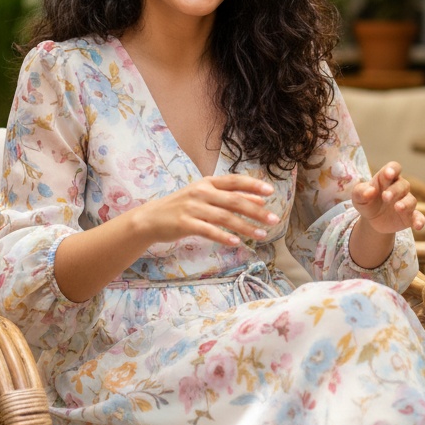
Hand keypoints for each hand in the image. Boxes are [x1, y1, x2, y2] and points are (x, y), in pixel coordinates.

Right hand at [135, 174, 278, 246]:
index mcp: (207, 182)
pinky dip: (223, 237)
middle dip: (256, 210)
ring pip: (224, 217)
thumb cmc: (182, 207)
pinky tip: (236, 242)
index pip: (234, 181)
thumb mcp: (205, 196)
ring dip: (245, 227)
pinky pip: (208, 230)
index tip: (270, 191)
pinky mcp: (185, 223)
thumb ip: (229, 197)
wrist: (151, 219)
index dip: (253, 185)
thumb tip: (259, 200)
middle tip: (273, 219)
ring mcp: (192, 207)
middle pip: (233, 200)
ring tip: (262, 235)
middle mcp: (201, 192)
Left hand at [351, 162, 424, 234]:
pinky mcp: (410, 216)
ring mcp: (405, 202)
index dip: (392, 170)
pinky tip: (418, 226)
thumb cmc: (366, 201)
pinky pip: (418, 217)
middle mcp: (399, 188)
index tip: (388, 174)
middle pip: (403, 185)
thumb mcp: (357, 196)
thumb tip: (369, 191)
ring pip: (411, 200)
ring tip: (397, 208)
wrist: (372, 220)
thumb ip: (360, 191)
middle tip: (385, 197)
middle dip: (395, 190)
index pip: (394, 168)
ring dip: (405, 204)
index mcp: (386, 179)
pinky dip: (419, 220)